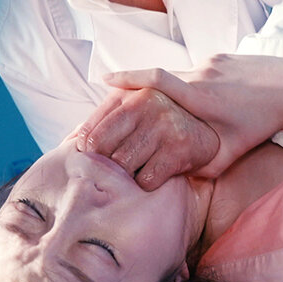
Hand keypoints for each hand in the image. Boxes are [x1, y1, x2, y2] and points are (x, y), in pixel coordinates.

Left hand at [77, 88, 219, 190]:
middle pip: (105, 152)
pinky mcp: (179, 150)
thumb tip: (71, 139)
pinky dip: (148, 182)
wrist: (211, 128)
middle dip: (109, 164)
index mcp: (131, 97)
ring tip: (141, 167)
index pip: (91, 133)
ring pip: (124, 166)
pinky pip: (147, 179)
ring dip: (129, 174)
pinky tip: (158, 172)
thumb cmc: (164, 122)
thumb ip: (105, 116)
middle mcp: (147, 107)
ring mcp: (164, 128)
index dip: (89, 152)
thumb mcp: (136, 107)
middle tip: (122, 166)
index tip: (96, 159)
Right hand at [103, 54, 282, 177]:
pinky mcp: (221, 59)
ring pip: (178, 75)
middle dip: (137, 87)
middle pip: (158, 78)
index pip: (155, 80)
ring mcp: (211, 63)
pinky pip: (195, 71)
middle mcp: (200, 75)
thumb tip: (182, 179)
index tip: (104, 79)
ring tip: (167, 104)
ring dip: (168, 89)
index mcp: (199, 97)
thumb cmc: (264, 122)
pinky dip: (189, 85)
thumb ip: (205, 166)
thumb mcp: (234, 151)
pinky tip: (200, 98)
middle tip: (118, 96)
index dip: (127, 78)